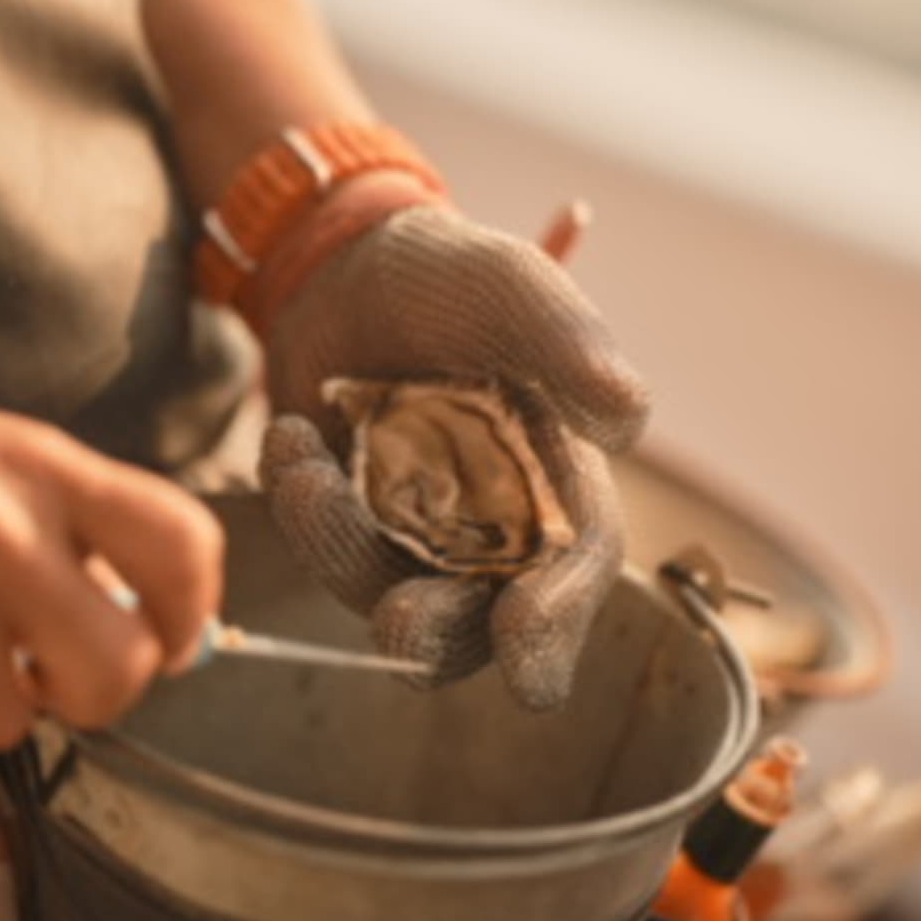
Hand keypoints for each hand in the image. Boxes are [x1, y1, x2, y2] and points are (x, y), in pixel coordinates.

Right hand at [0, 407, 223, 749]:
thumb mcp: (12, 464)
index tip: (173, 634)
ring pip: (13, 717)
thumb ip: (94, 530)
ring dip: (3, 705)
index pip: (178, 546)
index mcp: (46, 467)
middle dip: (103, 689)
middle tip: (69, 667)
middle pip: (118, 663)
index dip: (193, 610)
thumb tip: (176, 635)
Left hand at [261, 194, 648, 711]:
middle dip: (442, 634)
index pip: (578, 564)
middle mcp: (498, 525)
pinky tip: (290, 438)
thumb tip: (629, 415)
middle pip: (482, 619)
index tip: (525, 656)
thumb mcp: (511, 289)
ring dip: (340, 543)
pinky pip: (327, 551)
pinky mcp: (355, 525)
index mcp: (561, 479)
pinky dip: (301, 509)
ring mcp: (421, 533)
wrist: (348, 265)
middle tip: (400, 626)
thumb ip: (568, 343)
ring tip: (303, 464)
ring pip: (388, 592)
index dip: (561, 617)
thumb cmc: (449, 274)